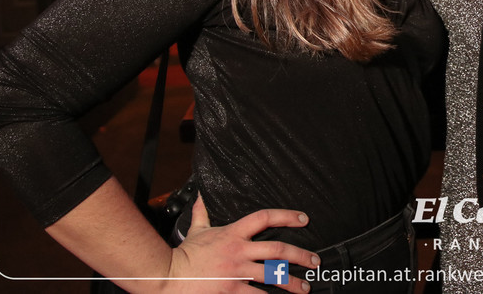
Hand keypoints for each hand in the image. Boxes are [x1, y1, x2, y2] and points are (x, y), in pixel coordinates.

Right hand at [163, 193, 319, 292]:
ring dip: (291, 282)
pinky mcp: (230, 290)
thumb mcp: (197, 231)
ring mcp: (236, 272)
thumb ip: (203, 213)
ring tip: (305, 287)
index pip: (265, 218)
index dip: (286, 216)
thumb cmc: (184, 255)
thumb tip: (201, 198)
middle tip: (315, 261)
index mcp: (233, 233)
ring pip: (272, 275)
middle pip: (277, 250)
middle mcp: (239, 251)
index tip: (304, 219)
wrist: (167, 276)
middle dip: (300, 256)